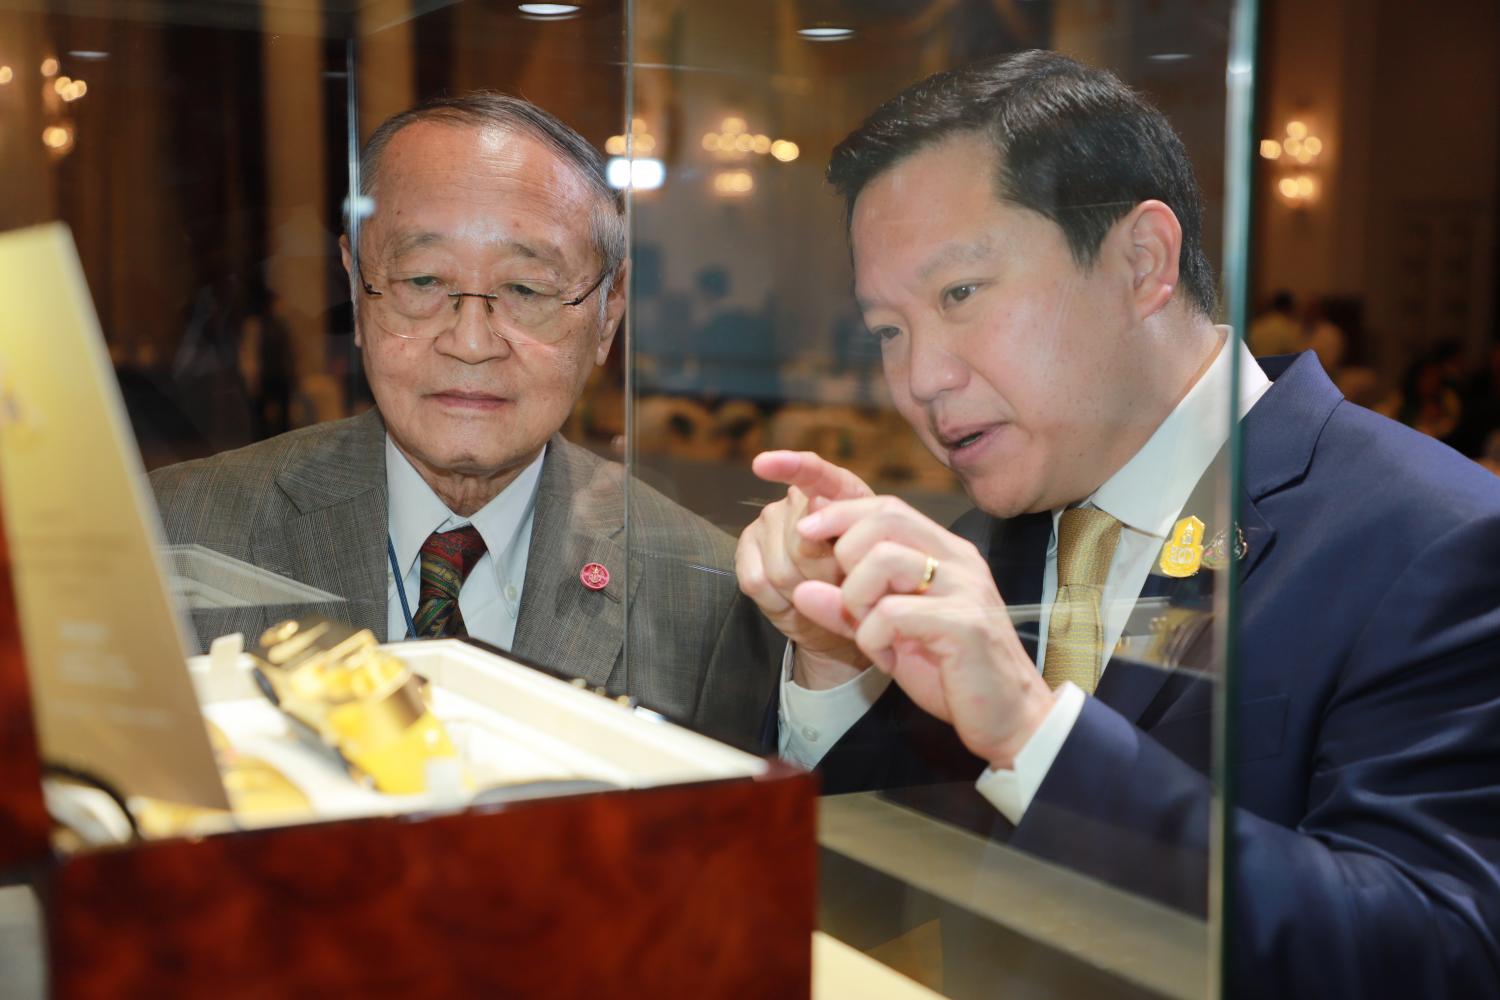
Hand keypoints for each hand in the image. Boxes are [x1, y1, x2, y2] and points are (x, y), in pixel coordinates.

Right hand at [736, 451, 873, 687]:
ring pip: (780, 567)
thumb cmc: (861, 580)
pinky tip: (791, 601)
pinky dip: (777, 601)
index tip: (761, 465)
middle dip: (824, 574)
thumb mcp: (869, 562)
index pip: (812, 471)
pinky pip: (757, 580)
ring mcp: (767, 523)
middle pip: (800, 538)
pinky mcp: (745, 551)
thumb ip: (849, 534)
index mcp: (838, 491)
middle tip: (838, 586)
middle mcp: (796, 500)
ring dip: (804, 593)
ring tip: (817, 594)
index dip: (788, 465)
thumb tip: (816, 500)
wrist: (839, 611)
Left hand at [792, 495, 1055, 769]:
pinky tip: (889, 659)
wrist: (1008, 717)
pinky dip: (874, 638)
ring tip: (871, 634)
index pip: (887, 507)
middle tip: (849, 601)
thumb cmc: (952, 673)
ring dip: (857, 600)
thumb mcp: (887, 636)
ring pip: (882, 560)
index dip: (840, 511)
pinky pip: (893, 613)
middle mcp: (958, 561)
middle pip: (884, 519)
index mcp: (944, 554)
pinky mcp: (965, 624)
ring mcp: (965, 589)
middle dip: (845, 554)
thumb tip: (799, 590)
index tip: (806, 529)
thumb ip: (847, 610)